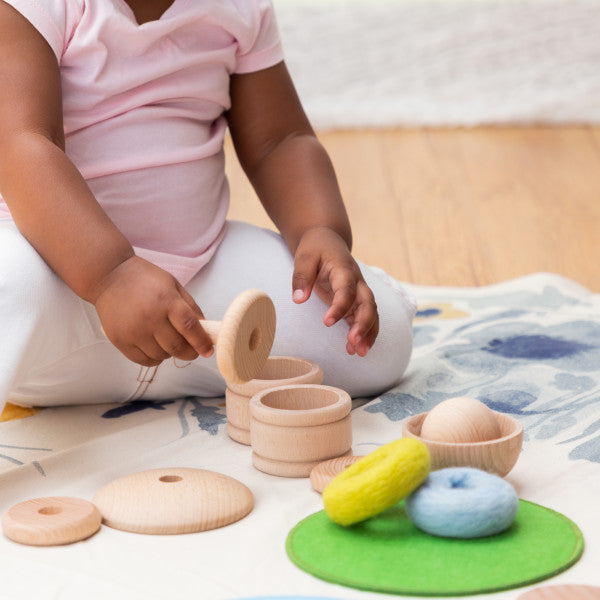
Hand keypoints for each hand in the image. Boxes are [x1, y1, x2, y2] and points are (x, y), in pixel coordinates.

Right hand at [93, 256, 213, 365]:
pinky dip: (155, 359)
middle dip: (189, 353)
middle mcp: (150, 317)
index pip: (190, 327)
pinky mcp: (120, 340)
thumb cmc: (144, 279)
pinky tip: (155, 347)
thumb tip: (205, 330)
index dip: (202, 342)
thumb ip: (191, 307)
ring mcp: (134, 331)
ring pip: (162, 356)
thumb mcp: (173, 285)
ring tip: (168, 341)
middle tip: (192, 350)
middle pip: (177, 347)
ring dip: (170, 354)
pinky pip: (144, 361)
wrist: (109, 276)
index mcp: (167, 301)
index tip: (208, 351)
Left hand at [291, 227, 378, 355]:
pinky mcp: (355, 301)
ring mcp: (359, 292)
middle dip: (364, 324)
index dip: (340, 307)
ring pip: (371, 313)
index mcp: (344, 269)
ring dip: (368, 333)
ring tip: (359, 353)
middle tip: (353, 342)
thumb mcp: (304, 256)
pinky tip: (355, 350)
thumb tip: (299, 299)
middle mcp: (357, 281)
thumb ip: (301, 277)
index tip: (327, 322)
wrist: (328, 240)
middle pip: (368, 303)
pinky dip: (363, 333)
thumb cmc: (315, 248)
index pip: (347, 290)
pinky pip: (364, 318)